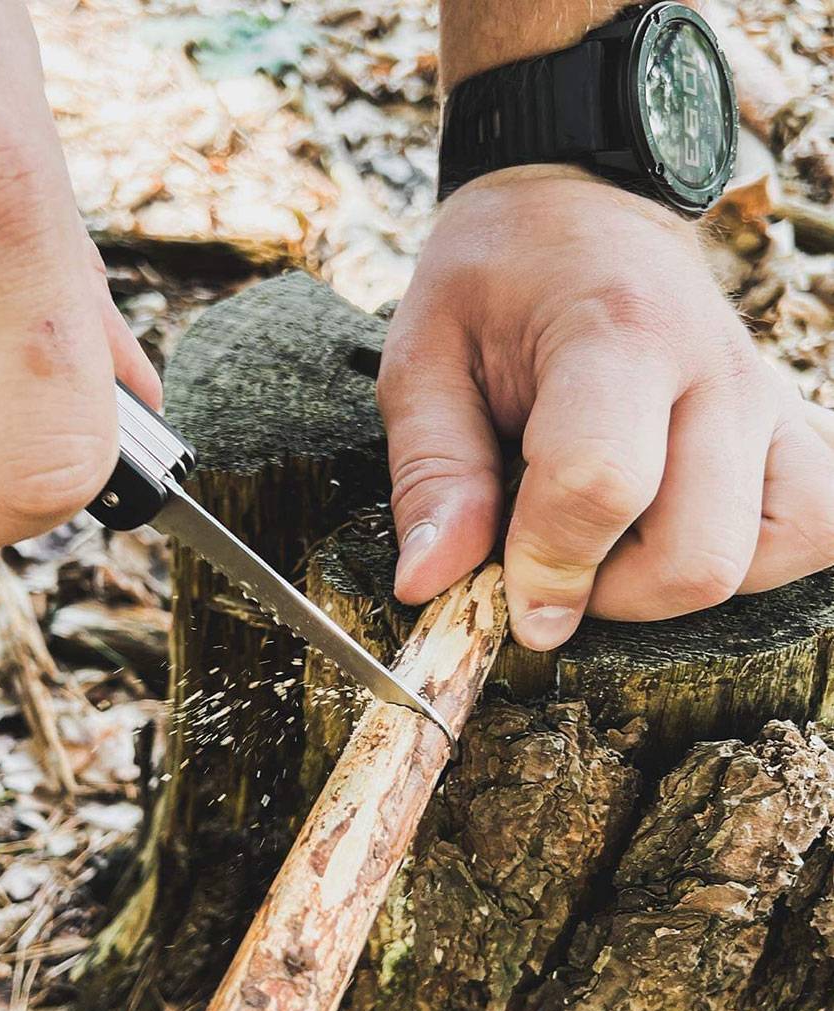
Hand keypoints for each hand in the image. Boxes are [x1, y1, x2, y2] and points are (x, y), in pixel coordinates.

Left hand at [378, 165, 833, 649]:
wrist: (580, 205)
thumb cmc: (492, 279)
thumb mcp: (424, 358)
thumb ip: (432, 475)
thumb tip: (428, 585)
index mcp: (615, 332)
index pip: (601, 484)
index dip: (546, 565)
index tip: (502, 594)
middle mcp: (717, 368)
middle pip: (698, 554)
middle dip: (607, 596)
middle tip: (545, 561)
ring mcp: (768, 396)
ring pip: (772, 553)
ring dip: (675, 584)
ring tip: (607, 542)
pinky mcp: (792, 422)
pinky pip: (814, 525)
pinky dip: (749, 561)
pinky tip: (672, 531)